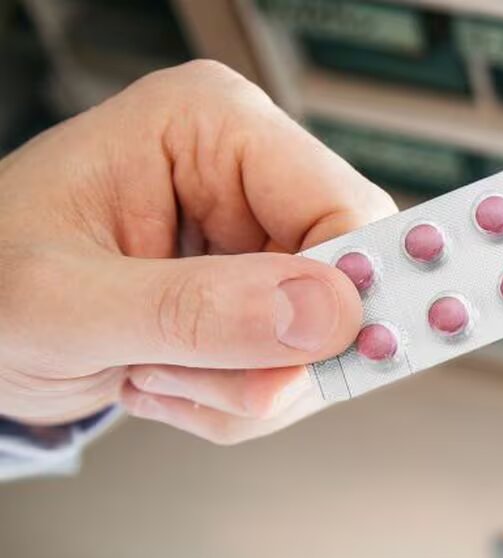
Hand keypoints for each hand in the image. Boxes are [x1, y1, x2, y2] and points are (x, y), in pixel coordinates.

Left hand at [0, 60, 396, 442]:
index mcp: (211, 126)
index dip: (347, 295)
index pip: (343, 207)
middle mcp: (248, 172)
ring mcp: (256, 235)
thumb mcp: (65, 304)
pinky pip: (298, 368)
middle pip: (349, 283)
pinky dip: (238, 398)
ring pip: (328, 340)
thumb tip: (324, 314)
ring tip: (154, 374)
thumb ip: (195, 311)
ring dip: (246, 387)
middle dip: (279, 357)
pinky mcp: (258, 291)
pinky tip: (168, 379)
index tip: (318, 362)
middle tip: (193, 378)